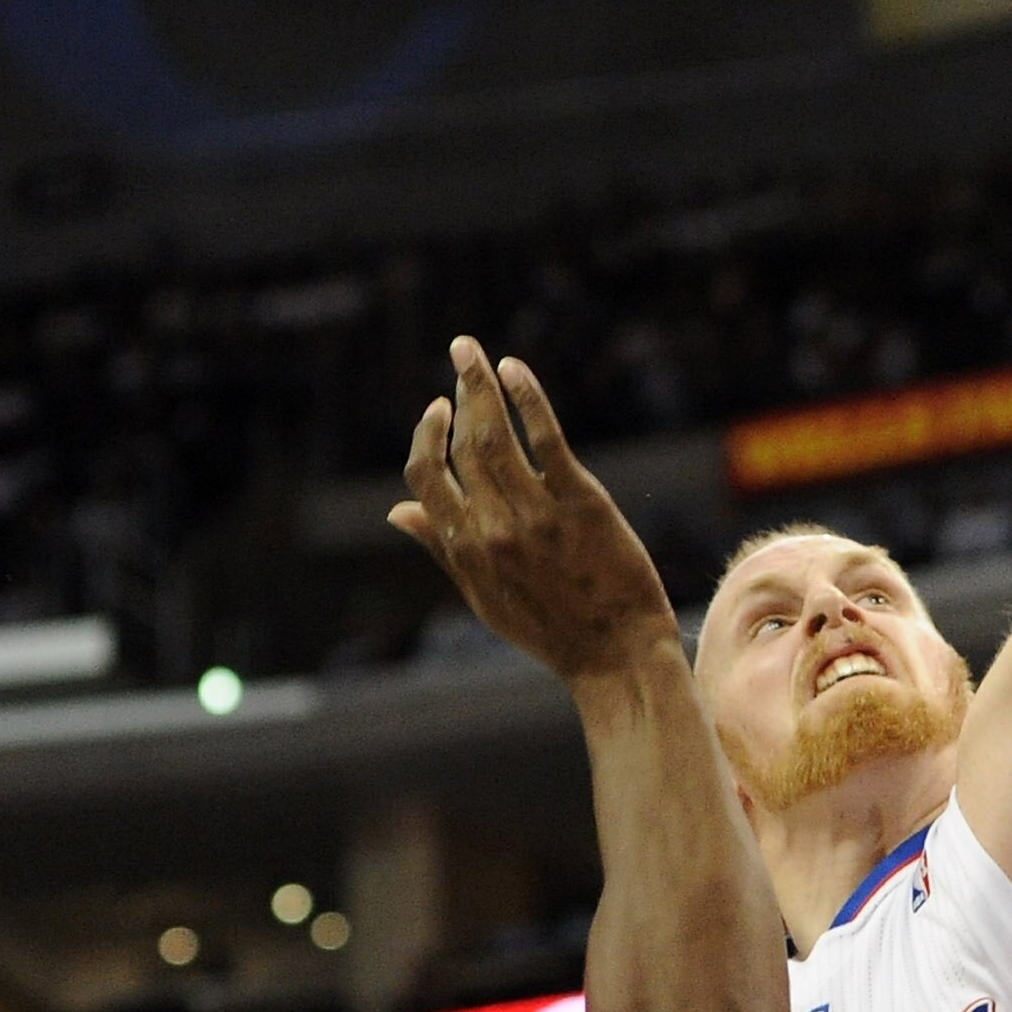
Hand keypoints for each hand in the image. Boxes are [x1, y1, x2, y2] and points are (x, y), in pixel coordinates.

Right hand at [389, 340, 676, 685]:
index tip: (437, 409)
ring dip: (482, 387)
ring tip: (477, 356)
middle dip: (460, 393)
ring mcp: (536, 515)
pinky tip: (513, 369)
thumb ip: (441, 547)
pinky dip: (526, 399)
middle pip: (463, 446)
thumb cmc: (551, 629)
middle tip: (463, 355)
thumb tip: (395, 511)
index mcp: (465, 551)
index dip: (427, 437)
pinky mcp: (581, 504)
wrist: (617, 656)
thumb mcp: (483, 597)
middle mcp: (493, 529)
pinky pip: (546, 440)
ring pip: (496, 436)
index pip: (426, 479)